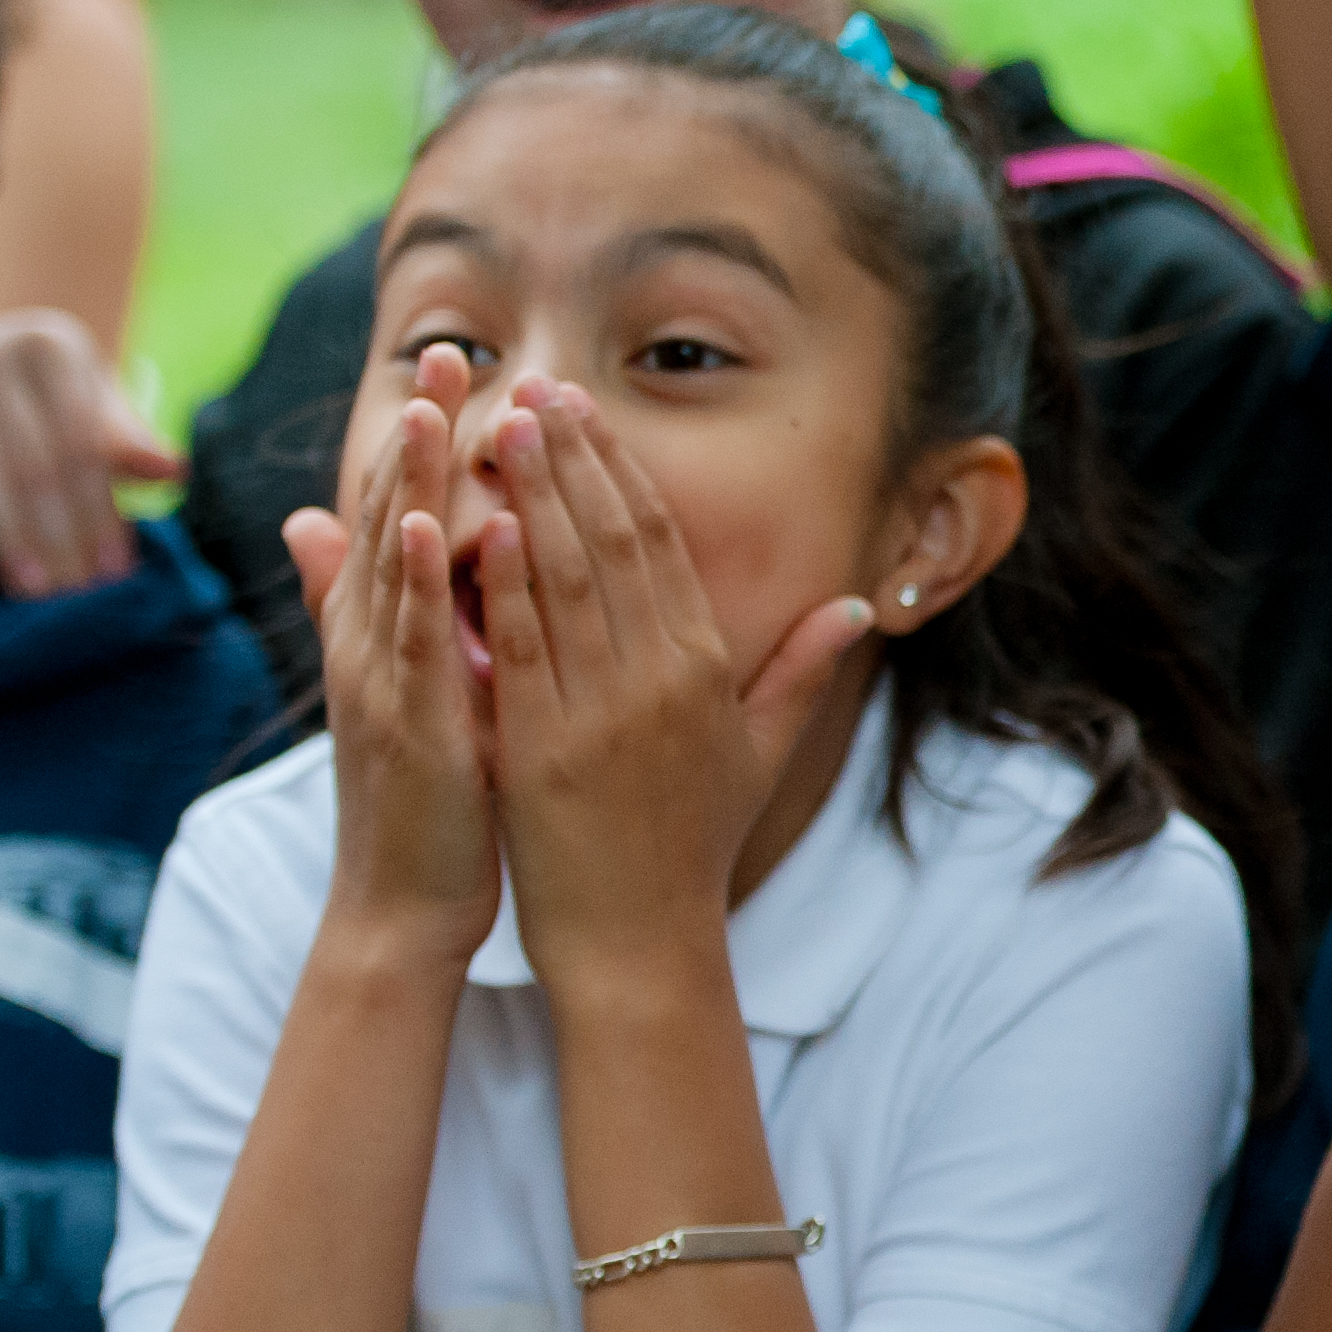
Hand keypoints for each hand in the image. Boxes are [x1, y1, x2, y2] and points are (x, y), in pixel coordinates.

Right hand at [0, 307, 183, 597]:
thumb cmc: (42, 397)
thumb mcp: (90, 405)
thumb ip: (125, 440)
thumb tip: (173, 471)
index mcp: (51, 345)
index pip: (82, 443)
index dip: (100, 512)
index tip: (113, 570)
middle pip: (31, 459)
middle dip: (56, 534)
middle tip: (71, 592)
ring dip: (1, 528)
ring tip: (27, 582)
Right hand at [284, 346, 500, 967]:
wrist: (406, 903)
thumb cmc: (429, 797)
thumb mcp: (407, 690)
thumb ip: (379, 611)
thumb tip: (322, 528)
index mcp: (385, 630)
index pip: (403, 511)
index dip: (423, 436)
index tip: (456, 360)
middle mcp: (372, 641)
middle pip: (391, 516)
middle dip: (417, 434)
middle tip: (445, 349)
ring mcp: (382, 679)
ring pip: (394, 566)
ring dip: (410, 485)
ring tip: (428, 408)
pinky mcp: (405, 723)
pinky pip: (415, 642)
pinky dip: (422, 581)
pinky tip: (437, 526)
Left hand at [473, 377, 867, 983]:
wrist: (640, 944)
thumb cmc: (692, 847)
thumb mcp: (761, 752)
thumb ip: (802, 670)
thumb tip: (858, 603)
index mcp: (705, 667)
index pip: (660, 541)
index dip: (617, 467)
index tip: (581, 408)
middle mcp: (659, 678)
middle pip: (611, 540)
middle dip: (568, 456)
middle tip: (531, 387)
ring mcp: (601, 712)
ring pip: (563, 578)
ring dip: (529, 496)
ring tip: (496, 426)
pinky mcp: (543, 748)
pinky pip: (517, 648)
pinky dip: (496, 583)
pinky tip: (473, 526)